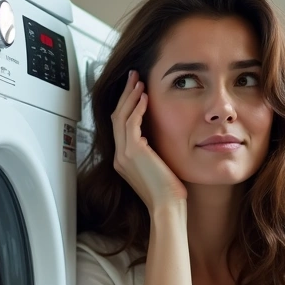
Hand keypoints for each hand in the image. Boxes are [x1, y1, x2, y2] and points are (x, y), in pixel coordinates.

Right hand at [111, 70, 186, 210]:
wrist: (166, 207)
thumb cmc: (168, 193)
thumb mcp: (158, 167)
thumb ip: (153, 153)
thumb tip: (157, 139)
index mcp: (123, 160)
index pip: (120, 126)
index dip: (126, 105)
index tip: (135, 91)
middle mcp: (119, 156)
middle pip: (116, 116)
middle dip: (125, 94)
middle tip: (133, 77)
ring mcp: (123, 154)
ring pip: (121, 116)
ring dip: (130, 96)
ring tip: (139, 81)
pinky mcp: (132, 152)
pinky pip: (131, 123)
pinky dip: (137, 108)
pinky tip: (145, 97)